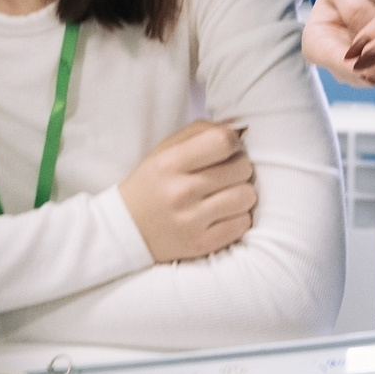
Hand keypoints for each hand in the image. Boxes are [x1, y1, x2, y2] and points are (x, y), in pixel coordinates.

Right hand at [119, 121, 256, 262]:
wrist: (127, 228)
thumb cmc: (154, 182)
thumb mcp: (165, 150)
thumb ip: (200, 132)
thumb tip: (238, 130)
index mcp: (170, 163)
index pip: (223, 141)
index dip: (234, 142)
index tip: (228, 149)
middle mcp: (181, 191)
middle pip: (241, 168)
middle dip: (239, 167)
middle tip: (226, 173)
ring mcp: (192, 220)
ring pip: (246, 196)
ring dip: (242, 193)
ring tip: (226, 194)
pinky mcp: (202, 243)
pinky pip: (243, 223)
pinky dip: (238, 216)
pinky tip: (223, 214)